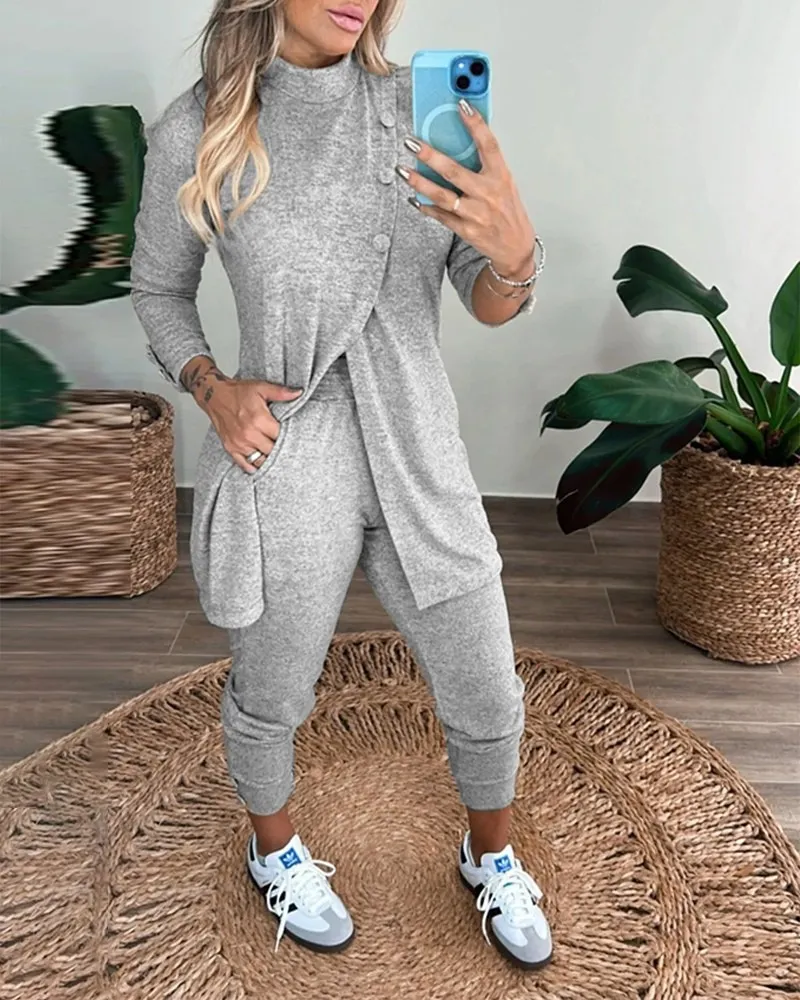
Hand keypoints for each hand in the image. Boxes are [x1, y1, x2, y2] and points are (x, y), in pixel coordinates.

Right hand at [181, 357, 302, 473]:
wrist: (214, 395)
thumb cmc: (237, 392)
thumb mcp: (261, 388)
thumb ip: (281, 393)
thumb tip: (299, 392)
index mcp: (259, 419)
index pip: (280, 436)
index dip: (289, 437)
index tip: (293, 435)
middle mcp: (249, 434)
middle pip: (272, 451)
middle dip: (280, 449)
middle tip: (285, 445)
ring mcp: (239, 443)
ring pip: (260, 461)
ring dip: (268, 459)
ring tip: (274, 453)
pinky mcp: (231, 448)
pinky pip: (245, 464)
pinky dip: (254, 466)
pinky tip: (260, 463)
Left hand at [401, 101, 535, 277]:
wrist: (515, 246)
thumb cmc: (508, 211)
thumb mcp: (504, 183)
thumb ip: (485, 165)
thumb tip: (458, 142)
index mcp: (500, 176)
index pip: (488, 145)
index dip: (476, 124)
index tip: (461, 104)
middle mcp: (488, 194)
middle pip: (454, 171)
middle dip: (430, 155)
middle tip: (411, 142)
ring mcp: (476, 214)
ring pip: (442, 196)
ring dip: (419, 182)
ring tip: (402, 170)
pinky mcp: (465, 230)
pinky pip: (440, 215)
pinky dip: (425, 206)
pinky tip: (413, 197)